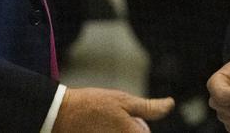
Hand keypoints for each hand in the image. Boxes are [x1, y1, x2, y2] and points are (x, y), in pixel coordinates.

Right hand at [53, 88, 174, 131]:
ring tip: (103, 125)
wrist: (59, 116)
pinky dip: (108, 132)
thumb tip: (170, 104)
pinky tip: (98, 129)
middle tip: (110, 122)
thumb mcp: (122, 100)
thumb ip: (149, 107)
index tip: (126, 118)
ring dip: (118, 131)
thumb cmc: (91, 106)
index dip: (141, 127)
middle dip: (131, 130)